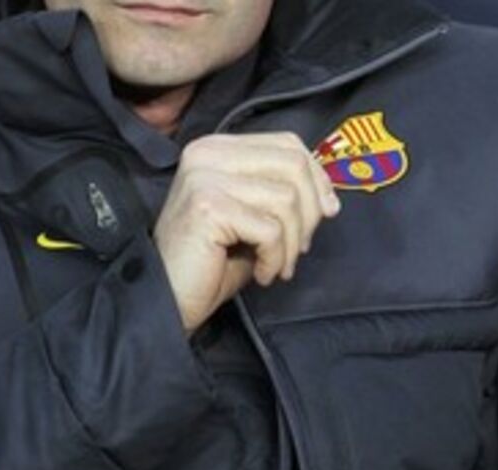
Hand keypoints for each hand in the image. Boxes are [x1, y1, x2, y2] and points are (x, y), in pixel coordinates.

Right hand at [153, 132, 341, 334]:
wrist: (168, 299)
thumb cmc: (211, 264)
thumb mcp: (252, 217)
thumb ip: (281, 194)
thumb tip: (329, 196)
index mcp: (218, 148)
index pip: (287, 144)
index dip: (317, 178)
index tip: (327, 212)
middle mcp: (207, 154)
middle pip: (293, 165)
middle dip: (310, 212)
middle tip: (300, 248)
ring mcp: (204, 177)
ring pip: (286, 198)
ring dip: (293, 243)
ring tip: (278, 266)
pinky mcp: (208, 206)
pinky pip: (270, 229)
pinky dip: (276, 257)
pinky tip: (262, 274)